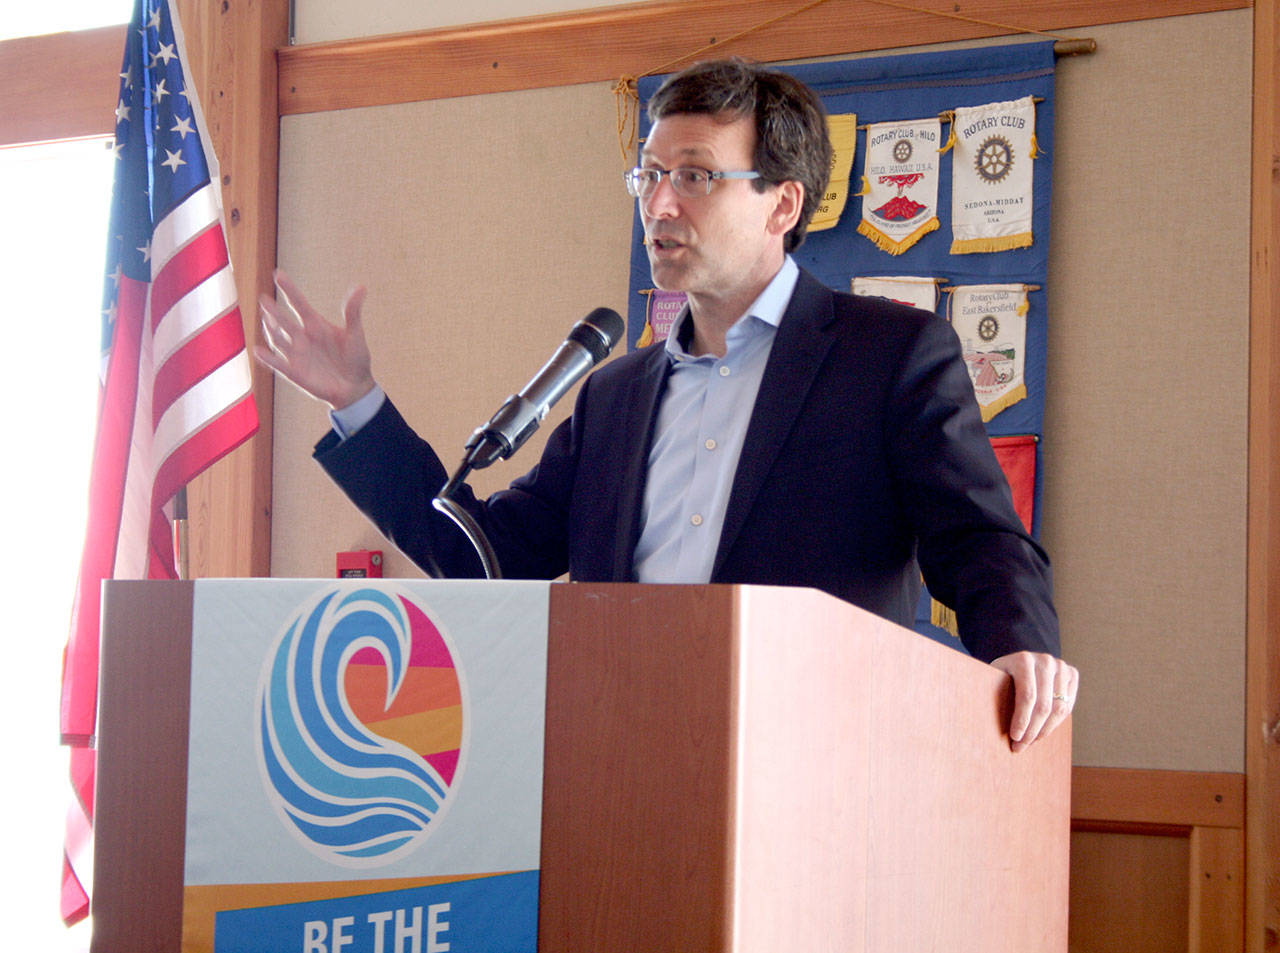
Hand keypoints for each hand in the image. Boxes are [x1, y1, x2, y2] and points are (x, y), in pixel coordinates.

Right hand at [255, 269, 375, 409]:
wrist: (355, 387)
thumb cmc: (356, 359)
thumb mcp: (355, 334)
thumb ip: (353, 312)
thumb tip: (361, 287)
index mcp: (316, 324)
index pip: (299, 303)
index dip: (289, 289)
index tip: (278, 274)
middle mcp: (302, 337)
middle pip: (283, 320)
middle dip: (274, 310)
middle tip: (264, 299)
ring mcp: (296, 354)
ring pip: (277, 339)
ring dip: (271, 330)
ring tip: (267, 320)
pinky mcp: (294, 372)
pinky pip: (278, 363)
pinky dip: (268, 358)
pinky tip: (258, 350)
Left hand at [989, 651, 1077, 751]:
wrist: (1018, 662)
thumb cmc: (1001, 676)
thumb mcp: (993, 680)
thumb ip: (993, 695)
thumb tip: (987, 725)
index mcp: (1023, 659)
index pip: (1027, 696)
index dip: (1022, 720)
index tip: (1014, 738)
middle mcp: (1045, 660)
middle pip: (1044, 705)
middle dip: (1032, 730)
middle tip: (1020, 746)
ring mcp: (1061, 666)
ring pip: (1059, 709)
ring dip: (1045, 730)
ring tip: (1031, 742)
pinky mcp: (1072, 673)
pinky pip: (1068, 706)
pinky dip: (1056, 723)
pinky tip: (1042, 731)